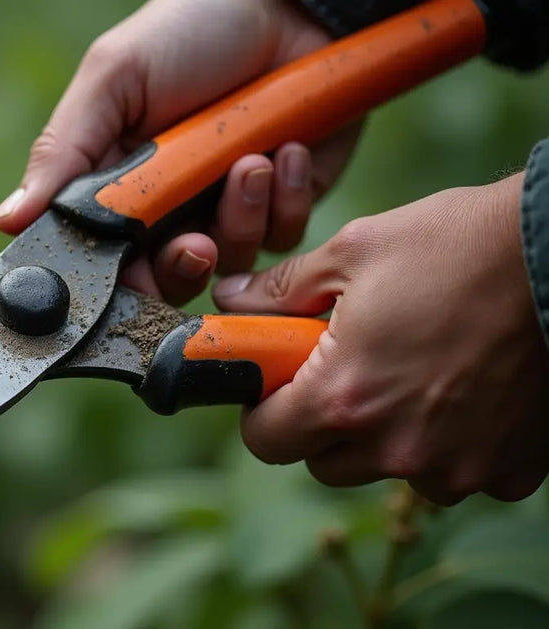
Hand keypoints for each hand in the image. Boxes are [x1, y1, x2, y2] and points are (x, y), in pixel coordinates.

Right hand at [0, 0, 361, 303]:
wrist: (291, 8)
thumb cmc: (190, 32)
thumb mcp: (113, 79)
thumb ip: (62, 152)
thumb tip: (5, 220)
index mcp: (112, 183)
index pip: (99, 258)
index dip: (114, 279)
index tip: (131, 274)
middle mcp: (165, 207)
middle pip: (163, 280)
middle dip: (181, 269)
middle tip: (197, 243)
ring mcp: (224, 209)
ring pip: (227, 263)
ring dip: (241, 216)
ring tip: (252, 159)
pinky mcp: (278, 206)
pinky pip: (281, 239)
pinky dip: (285, 201)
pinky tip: (287, 150)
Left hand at [213, 173, 548, 505]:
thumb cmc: (453, 245)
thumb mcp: (352, 253)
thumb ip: (279, 291)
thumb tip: (228, 302)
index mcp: (343, 400)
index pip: (266, 442)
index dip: (263, 411)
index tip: (277, 383)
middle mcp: (396, 449)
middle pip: (324, 463)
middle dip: (322, 423)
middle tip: (347, 369)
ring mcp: (457, 467)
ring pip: (389, 471)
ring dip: (387, 437)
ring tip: (412, 373)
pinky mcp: (509, 471)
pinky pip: (457, 472)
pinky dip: (451, 443)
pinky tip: (466, 390)